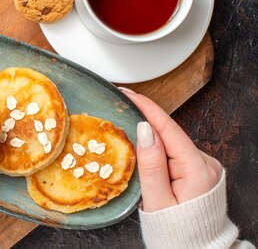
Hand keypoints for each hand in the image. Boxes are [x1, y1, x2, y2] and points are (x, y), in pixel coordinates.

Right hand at [119, 88, 221, 211]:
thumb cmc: (175, 231)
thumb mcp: (157, 200)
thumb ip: (151, 164)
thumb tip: (144, 129)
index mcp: (196, 169)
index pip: (168, 128)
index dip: (146, 107)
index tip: (128, 93)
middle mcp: (205, 164)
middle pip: (168, 134)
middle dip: (144, 122)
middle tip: (119, 108)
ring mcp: (204, 168)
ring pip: (171, 144)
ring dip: (150, 139)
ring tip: (127, 132)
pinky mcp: (199, 172)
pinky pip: (174, 154)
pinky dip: (158, 151)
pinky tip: (144, 152)